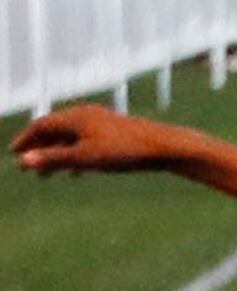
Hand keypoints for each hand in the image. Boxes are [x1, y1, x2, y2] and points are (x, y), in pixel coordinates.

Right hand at [12, 107, 195, 175]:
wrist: (166, 147)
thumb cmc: (125, 151)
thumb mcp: (86, 158)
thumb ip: (55, 159)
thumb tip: (23, 161)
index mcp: (76, 117)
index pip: (42, 125)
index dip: (26, 139)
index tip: (13, 153)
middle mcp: (87, 115)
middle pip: (54, 129)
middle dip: (38, 147)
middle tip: (24, 164)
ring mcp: (103, 122)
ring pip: (71, 137)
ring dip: (55, 154)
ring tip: (46, 175)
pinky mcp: (116, 132)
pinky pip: (87, 141)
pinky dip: (75, 154)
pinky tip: (76, 172)